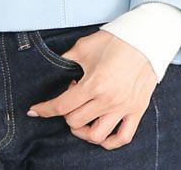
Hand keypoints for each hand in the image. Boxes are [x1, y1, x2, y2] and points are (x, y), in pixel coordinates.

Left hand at [27, 29, 157, 149]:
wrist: (146, 38)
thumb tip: (56, 67)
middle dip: (66, 113)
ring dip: (83, 131)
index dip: (44, 110)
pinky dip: (109, 141)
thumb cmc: (116, 40)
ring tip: (82, 117)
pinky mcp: (136, 110)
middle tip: (71, 96)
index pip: (62, 106)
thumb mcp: (84, 46)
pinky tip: (101, 133)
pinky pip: (123, 137)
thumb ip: (67, 59)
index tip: (34, 111)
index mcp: (93, 84)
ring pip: (97, 136)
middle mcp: (108, 100)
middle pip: (76, 121)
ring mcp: (123, 107)